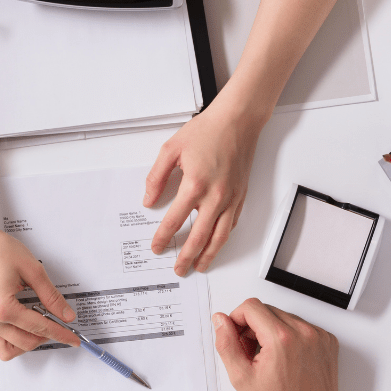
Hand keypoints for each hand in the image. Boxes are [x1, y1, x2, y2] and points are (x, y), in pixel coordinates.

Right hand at [0, 226, 80, 360]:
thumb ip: (51, 296)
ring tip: (39, 329)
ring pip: (6, 351)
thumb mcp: (32, 270)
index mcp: (3, 309)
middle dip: (46, 337)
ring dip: (26, 344)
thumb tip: (65, 314)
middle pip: (25, 343)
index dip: (60, 334)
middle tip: (60, 326)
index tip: (73, 339)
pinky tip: (20, 328)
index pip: (39, 328)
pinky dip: (10, 342)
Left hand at [144, 99, 260, 274]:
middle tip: (178, 269)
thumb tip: (148, 200)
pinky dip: (224, 238)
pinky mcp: (241, 195)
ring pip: (220, 236)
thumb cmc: (207, 130)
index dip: (163, 237)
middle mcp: (216, 196)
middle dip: (187, 256)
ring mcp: (231, 198)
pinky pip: (232, 224)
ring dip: (209, 255)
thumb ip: (157, 177)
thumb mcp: (171, 149)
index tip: (156, 247)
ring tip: (199, 266)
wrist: (238, 120)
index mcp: (195, 184)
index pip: (175, 220)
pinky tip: (217, 244)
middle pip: (199, 236)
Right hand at [213, 298, 348, 390]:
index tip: (237, 336)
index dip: (237, 319)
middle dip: (253, 327)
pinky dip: (290, 336)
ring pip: (283, 317)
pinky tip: (286, 358)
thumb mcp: (242, 378)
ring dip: (271, 331)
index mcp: (281, 339)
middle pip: (266, 310)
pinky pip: (300, 326)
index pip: (250, 306)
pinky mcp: (327, 340)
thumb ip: (226, 344)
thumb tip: (221, 321)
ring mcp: (318, 335)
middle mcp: (303, 332)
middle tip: (252, 353)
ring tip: (270, 358)